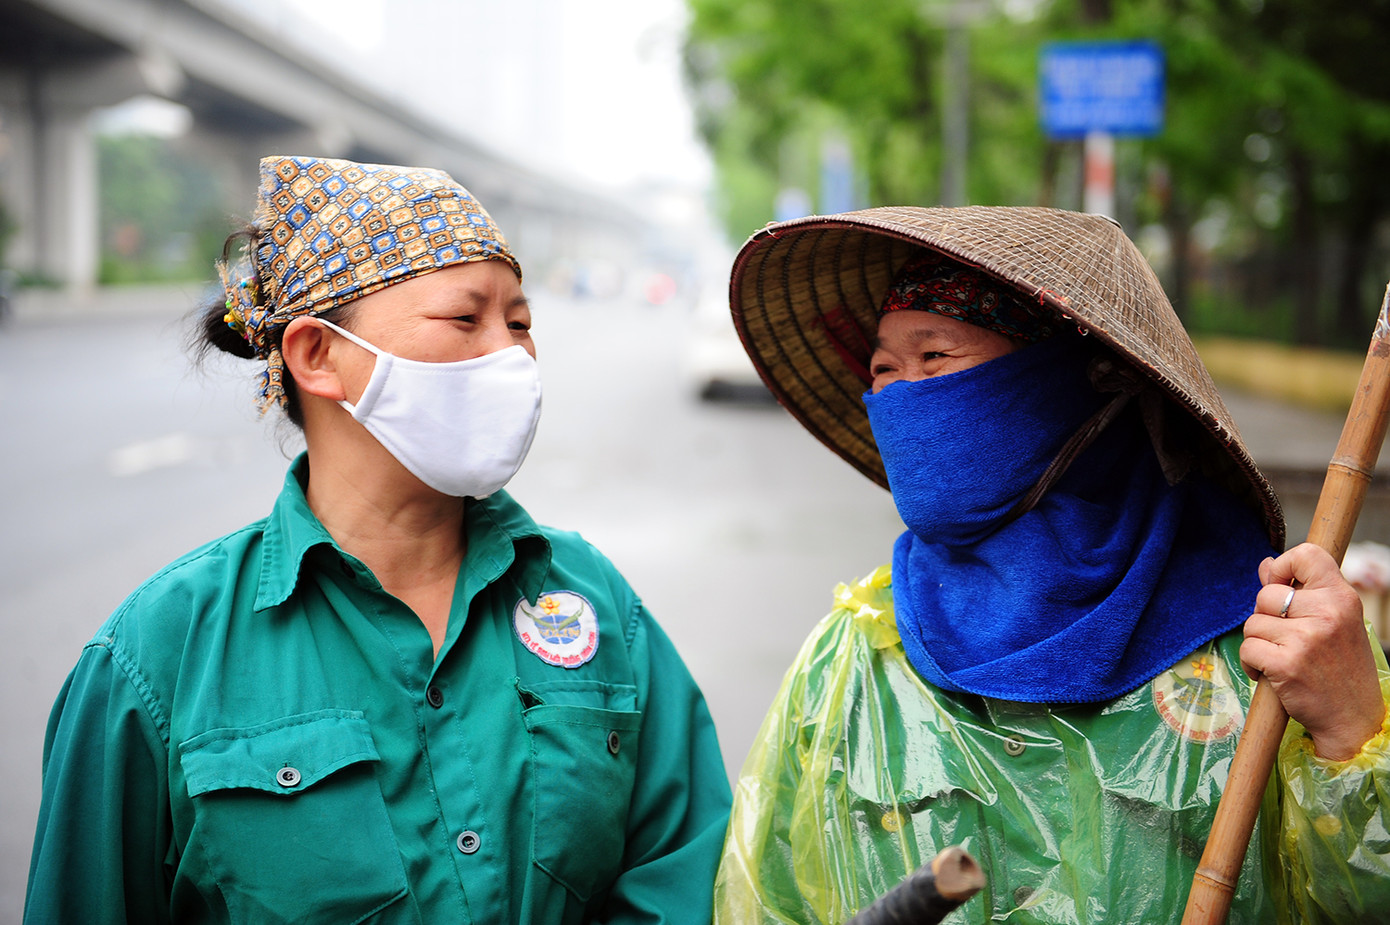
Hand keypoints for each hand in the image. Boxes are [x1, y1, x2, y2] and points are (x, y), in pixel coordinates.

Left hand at [1240, 543, 1385, 760]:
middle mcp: (1327, 613)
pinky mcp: (1286, 664)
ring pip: (1252, 623)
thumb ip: (1300, 592)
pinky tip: (1272, 674)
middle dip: (1265, 617)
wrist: (1353, 718)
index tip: (1283, 587)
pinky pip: (1247, 648)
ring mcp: (1306, 639)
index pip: (1306, 555)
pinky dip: (1252, 663)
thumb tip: (1266, 565)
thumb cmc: (1339, 666)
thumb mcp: (1332, 622)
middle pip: (1266, 595)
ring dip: (1259, 643)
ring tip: (1283, 658)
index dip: (1283, 567)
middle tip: (1286, 639)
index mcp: (1342, 597)